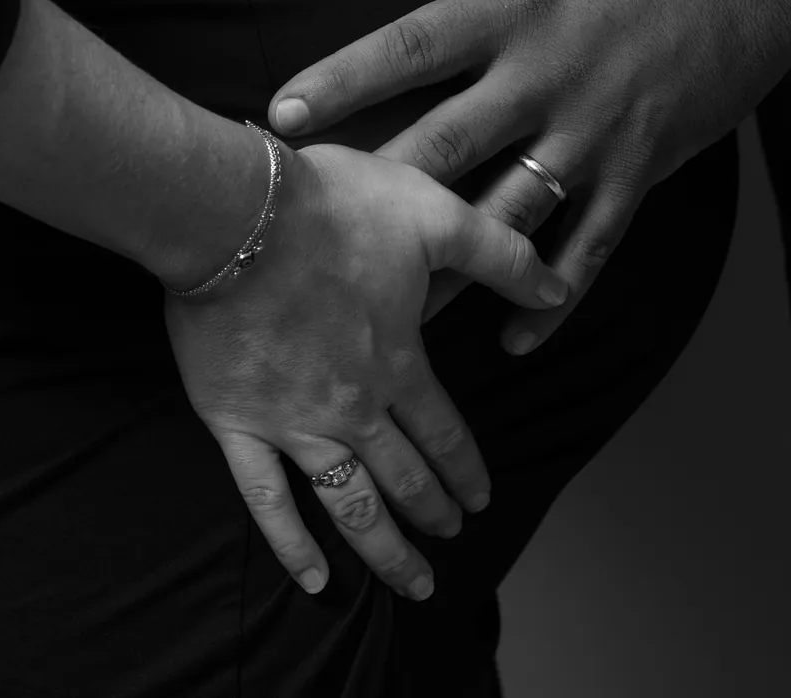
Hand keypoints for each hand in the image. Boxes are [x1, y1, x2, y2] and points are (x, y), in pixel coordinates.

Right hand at [166, 140, 567, 600]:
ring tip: (411, 582)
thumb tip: (557, 291)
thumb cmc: (333, 208)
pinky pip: (265, 499)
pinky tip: (312, 581)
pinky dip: (290, 545)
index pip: (443, 434)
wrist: (232, 212)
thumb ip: (501, 256)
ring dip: (383, 550)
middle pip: (402, 478)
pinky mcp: (234, 422)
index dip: (466, 469)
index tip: (481, 500)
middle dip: (432, 514)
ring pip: (348, 505)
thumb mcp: (436, 215)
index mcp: (398, 362)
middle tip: (451, 538)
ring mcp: (290, 423)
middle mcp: (351, 408)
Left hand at [268, 0, 790, 352]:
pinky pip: (590, 249)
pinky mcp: (640, 171)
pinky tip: (511, 339)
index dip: (344, 78)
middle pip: (448, 143)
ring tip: (391, 308)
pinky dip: (551, 298)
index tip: (281, 115)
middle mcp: (548, 77)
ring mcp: (596, 133)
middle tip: (314, 231)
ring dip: (451, 262)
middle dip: (380, 187)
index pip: (413, 46)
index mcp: (518, 6)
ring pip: (510, 212)